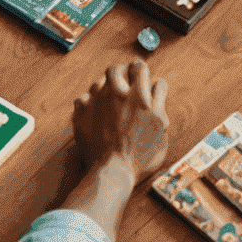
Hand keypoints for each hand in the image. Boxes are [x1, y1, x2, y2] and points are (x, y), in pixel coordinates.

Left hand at [72, 61, 170, 185]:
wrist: (112, 173)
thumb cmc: (140, 157)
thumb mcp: (160, 131)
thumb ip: (159, 105)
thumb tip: (154, 89)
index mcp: (138, 96)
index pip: (140, 67)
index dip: (142, 72)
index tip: (141, 78)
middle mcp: (116, 93)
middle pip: (118, 68)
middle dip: (122, 74)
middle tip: (125, 84)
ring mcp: (96, 102)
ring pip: (99, 82)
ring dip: (105, 88)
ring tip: (109, 101)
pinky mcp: (81, 114)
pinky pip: (83, 98)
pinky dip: (88, 104)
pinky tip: (94, 112)